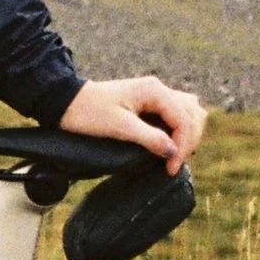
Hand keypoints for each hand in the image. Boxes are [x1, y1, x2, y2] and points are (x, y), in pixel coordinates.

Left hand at [60, 74, 206, 167]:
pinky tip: (169, 145)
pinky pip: (175, 114)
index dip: (183, 147)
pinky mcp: (148, 103)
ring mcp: (155, 95)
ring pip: (188, 112)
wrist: (66, 103)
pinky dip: (179, 130)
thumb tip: (173, 152)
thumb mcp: (119, 127)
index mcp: (154, 91)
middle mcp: (159, 89)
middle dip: (189, 141)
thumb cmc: (89, 113)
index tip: (170, 169)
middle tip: (173, 165)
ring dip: (188, 134)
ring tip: (175, 156)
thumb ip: (149, 138)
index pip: (184, 120)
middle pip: (194, 114)